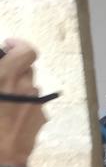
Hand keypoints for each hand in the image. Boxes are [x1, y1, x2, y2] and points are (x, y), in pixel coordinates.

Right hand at [0, 39, 46, 166]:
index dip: (18, 45)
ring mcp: (37, 105)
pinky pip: (33, 104)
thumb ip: (0, 77)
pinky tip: (8, 115)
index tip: (6, 47)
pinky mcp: (40, 120)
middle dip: (14, 68)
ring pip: (31, 87)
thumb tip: (2, 70)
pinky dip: (23, 104)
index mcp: (6, 78)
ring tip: (2, 98)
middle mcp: (26, 88)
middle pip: (28, 68)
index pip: (27, 51)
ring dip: (18, 87)